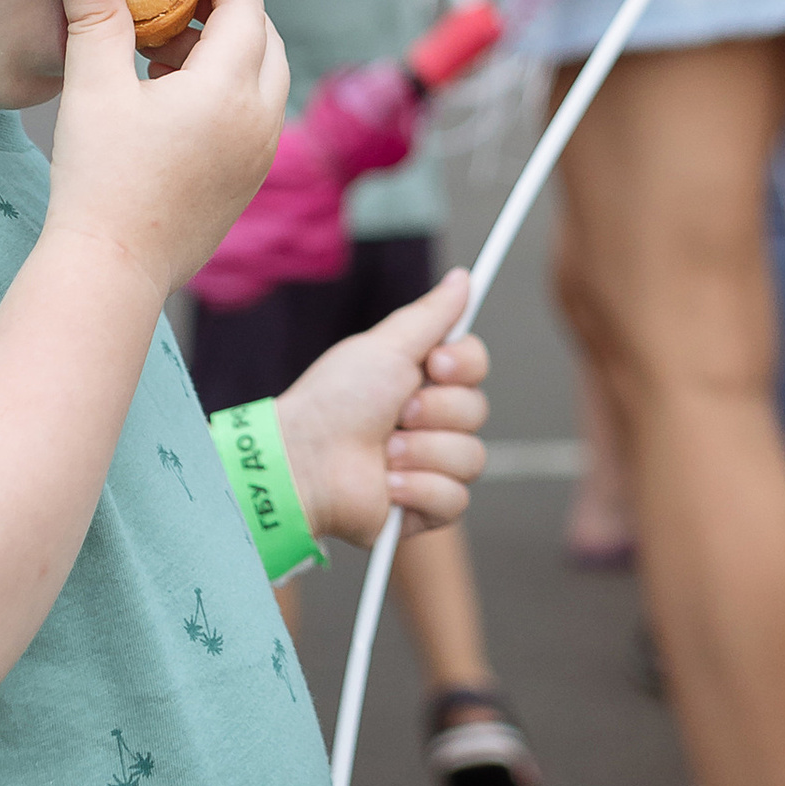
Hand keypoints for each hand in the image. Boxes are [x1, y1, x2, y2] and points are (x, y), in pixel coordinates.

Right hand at [42, 0, 287, 301]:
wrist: (113, 269)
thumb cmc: (99, 178)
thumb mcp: (92, 89)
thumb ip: (96, 17)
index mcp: (228, 89)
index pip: (246, 4)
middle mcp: (260, 120)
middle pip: (265, 38)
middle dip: (229, 8)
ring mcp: (261, 155)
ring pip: (265, 79)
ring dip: (227, 51)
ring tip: (165, 49)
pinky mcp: (249, 182)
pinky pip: (256, 116)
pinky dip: (229, 90)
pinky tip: (173, 98)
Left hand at [276, 271, 487, 546]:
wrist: (306, 459)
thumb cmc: (336, 399)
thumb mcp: (385, 346)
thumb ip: (432, 314)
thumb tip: (464, 277)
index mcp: (423, 379)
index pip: (476, 366)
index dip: (464, 365)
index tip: (434, 364)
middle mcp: (431, 421)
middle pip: (478, 411)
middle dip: (435, 411)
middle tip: (396, 413)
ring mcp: (429, 466)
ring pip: (472, 458)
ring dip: (422, 452)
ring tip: (383, 453)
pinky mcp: (424, 508)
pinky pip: (455, 500)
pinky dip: (418, 489)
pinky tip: (387, 485)